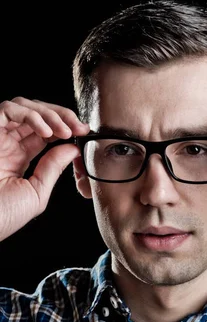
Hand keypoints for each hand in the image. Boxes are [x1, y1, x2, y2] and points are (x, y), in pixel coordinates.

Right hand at [0, 97, 89, 241]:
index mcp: (17, 157)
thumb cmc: (2, 216)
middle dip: (62, 116)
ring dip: (49, 114)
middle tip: (80, 127)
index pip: (44, 132)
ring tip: (66, 131)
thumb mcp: (36, 192)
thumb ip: (52, 168)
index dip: (64, 127)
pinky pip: (7, 109)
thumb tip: (72, 148)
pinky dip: (30, 115)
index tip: (83, 133)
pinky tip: (46, 132)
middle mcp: (6, 143)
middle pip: (36, 114)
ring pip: (23, 106)